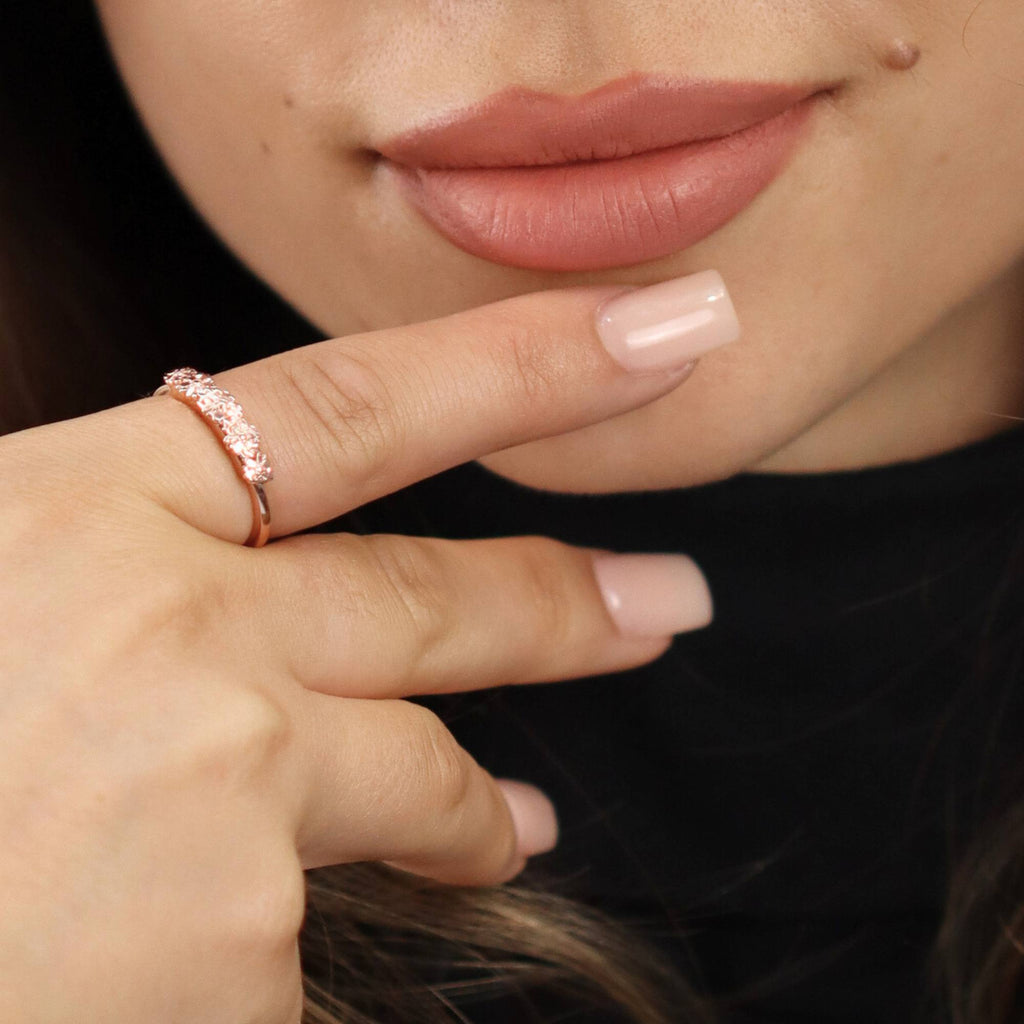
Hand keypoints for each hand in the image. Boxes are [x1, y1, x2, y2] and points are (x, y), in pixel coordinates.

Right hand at [0, 274, 732, 1022]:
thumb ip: (120, 553)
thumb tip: (255, 545)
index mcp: (89, 510)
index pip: (360, 401)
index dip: (524, 362)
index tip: (654, 337)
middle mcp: (174, 628)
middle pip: (437, 596)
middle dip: (567, 601)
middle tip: (668, 599)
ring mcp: (213, 785)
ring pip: (410, 778)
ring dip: (471, 808)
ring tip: (510, 826)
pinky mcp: (225, 948)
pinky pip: (303, 936)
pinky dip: (285, 943)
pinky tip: (224, 966)